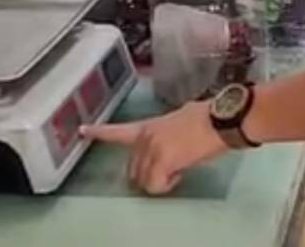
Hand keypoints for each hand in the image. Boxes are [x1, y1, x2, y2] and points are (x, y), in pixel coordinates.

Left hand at [80, 101, 227, 195]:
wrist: (221, 119)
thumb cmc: (207, 117)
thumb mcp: (179, 119)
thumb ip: (166, 132)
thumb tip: (172, 142)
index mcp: (150, 125)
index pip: (119, 130)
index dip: (100, 132)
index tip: (83, 131)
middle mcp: (146, 136)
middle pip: (133, 169)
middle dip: (148, 174)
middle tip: (171, 169)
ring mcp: (152, 148)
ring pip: (144, 180)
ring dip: (160, 180)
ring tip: (180, 168)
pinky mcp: (162, 161)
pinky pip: (155, 186)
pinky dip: (167, 186)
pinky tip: (180, 174)